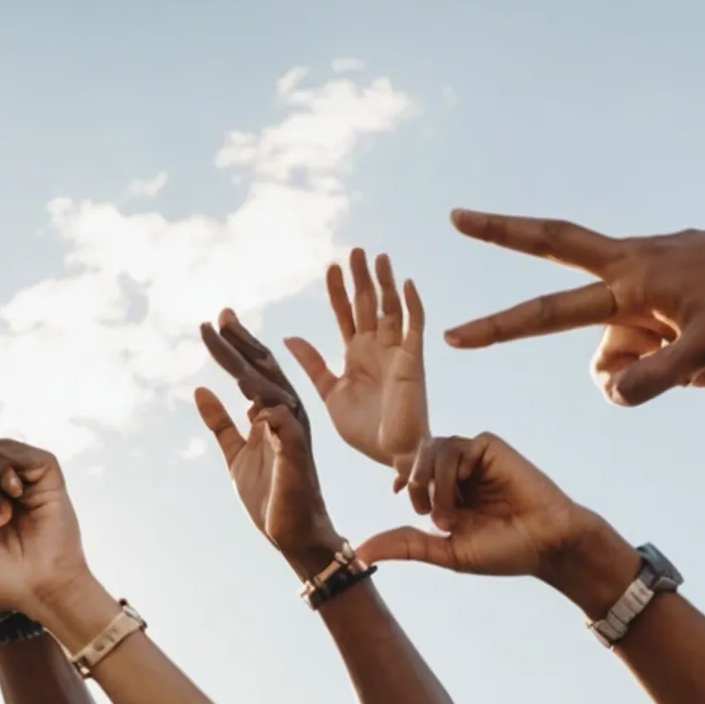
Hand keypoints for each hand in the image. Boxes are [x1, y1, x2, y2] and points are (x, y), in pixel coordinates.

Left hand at [192, 311, 343, 572]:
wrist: (293, 534)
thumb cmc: (270, 494)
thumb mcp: (235, 453)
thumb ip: (220, 422)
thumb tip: (199, 389)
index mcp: (274, 413)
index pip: (256, 370)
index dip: (237, 346)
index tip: (215, 321)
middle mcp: (288, 416)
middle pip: (264, 370)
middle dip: (241, 343)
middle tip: (219, 316)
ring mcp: (294, 434)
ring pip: (272, 389)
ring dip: (247, 364)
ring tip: (224, 340)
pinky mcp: (297, 456)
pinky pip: (287, 427)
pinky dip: (271, 409)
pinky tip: (249, 394)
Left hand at [280, 248, 428, 478]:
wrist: (390, 452)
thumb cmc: (364, 430)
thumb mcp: (330, 392)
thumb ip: (313, 364)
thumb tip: (289, 338)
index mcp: (356, 356)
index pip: (346, 316)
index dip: (339, 293)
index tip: (330, 268)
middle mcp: (377, 349)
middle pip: (368, 305)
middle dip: (361, 279)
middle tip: (354, 251)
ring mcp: (397, 352)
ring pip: (391, 308)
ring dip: (384, 282)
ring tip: (376, 256)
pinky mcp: (414, 360)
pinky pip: (415, 327)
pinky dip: (413, 305)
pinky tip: (406, 282)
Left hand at [358, 432, 608, 584]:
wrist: (547, 544)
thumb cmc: (503, 552)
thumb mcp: (446, 551)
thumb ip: (406, 546)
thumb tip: (358, 553)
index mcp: (448, 493)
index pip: (410, 474)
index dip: (403, 482)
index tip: (401, 496)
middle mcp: (459, 472)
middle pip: (416, 457)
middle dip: (413, 486)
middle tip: (426, 513)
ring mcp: (474, 458)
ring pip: (431, 450)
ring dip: (430, 484)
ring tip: (448, 516)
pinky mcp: (489, 447)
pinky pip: (453, 447)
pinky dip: (448, 474)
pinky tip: (461, 498)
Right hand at [443, 210, 704, 405]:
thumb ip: (657, 375)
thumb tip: (611, 393)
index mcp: (632, 280)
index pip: (549, 305)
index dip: (499, 326)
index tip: (454, 334)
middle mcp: (636, 259)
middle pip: (554, 241)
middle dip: (504, 231)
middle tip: (457, 217)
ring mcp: (659, 257)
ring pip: (618, 305)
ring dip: (638, 341)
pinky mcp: (682, 264)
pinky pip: (653, 304)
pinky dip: (661, 327)